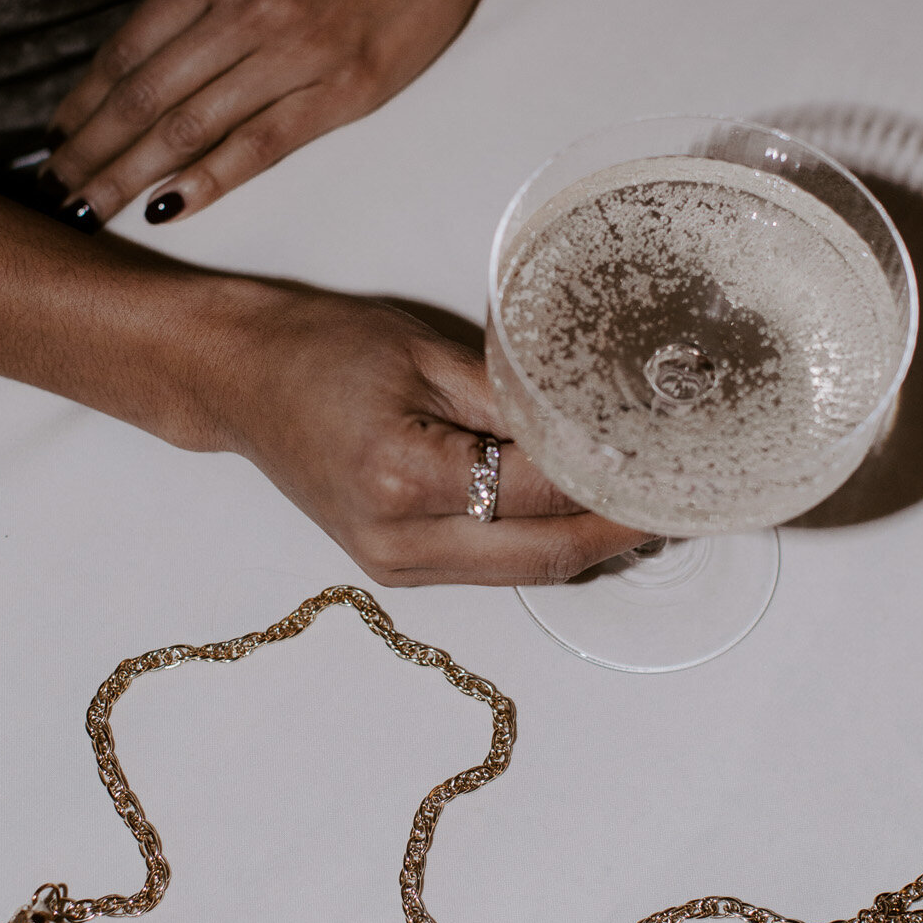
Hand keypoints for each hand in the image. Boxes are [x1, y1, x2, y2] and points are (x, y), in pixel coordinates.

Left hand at [42, 0, 546, 224]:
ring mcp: (296, 52)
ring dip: (133, 175)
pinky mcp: (343, 90)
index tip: (54, 138)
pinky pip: (260, 145)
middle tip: (55, 190)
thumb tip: (142, 61)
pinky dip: (210, 180)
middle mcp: (245, 8)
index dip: (84, 103)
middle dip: (92, 150)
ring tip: (92, 206)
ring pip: (192, 127)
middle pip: (146, 97)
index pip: (128, 51)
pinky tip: (169, 207)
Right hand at [199, 282, 646, 586]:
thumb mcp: (426, 354)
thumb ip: (515, 399)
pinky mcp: (396, 568)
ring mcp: (395, 566)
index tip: (670, 456)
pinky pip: (492, 567)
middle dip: (620, 530)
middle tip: (683, 497)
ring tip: (649, 503)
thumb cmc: (321, 350)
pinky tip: (582, 512)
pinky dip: (543, 543)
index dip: (612, 477)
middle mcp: (400, 540)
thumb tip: (598, 428)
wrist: (239, 381)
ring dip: (589, 544)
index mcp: (404, 476)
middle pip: (544, 556)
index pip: (540, 489)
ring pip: (524, 572)